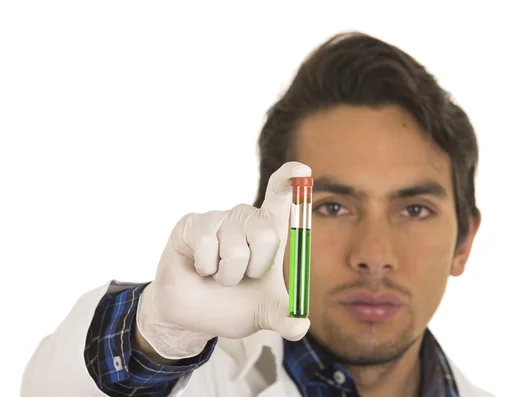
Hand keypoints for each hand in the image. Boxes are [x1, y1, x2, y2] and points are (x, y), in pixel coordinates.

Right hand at [136, 161, 311, 358]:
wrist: (194, 315)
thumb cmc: (234, 304)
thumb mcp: (265, 313)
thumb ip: (285, 318)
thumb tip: (300, 327)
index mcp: (268, 230)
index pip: (281, 195)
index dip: (290, 180)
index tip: (303, 170)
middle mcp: (246, 219)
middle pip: (267, 231)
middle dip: (256, 268)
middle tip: (243, 278)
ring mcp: (218, 219)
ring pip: (235, 247)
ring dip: (227, 275)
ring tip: (218, 276)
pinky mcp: (191, 224)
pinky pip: (206, 245)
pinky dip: (205, 268)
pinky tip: (200, 269)